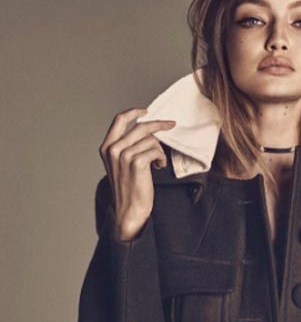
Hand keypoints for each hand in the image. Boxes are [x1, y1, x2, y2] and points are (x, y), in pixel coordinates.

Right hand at [99, 108, 174, 240]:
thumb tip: (147, 132)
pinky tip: (158, 167)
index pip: (119, 120)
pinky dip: (161, 158)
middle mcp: (113, 149)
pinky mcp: (136, 163)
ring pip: (151, 140)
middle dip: (159, 124)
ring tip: (158, 163)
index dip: (134, 112)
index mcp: (107, 147)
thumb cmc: (129, 189)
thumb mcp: (121, 165)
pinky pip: (156, 151)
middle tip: (172, 125)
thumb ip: (127, 147)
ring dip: (159, 151)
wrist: (129, 210)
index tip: (147, 110)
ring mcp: (123, 156)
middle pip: (141, 126)